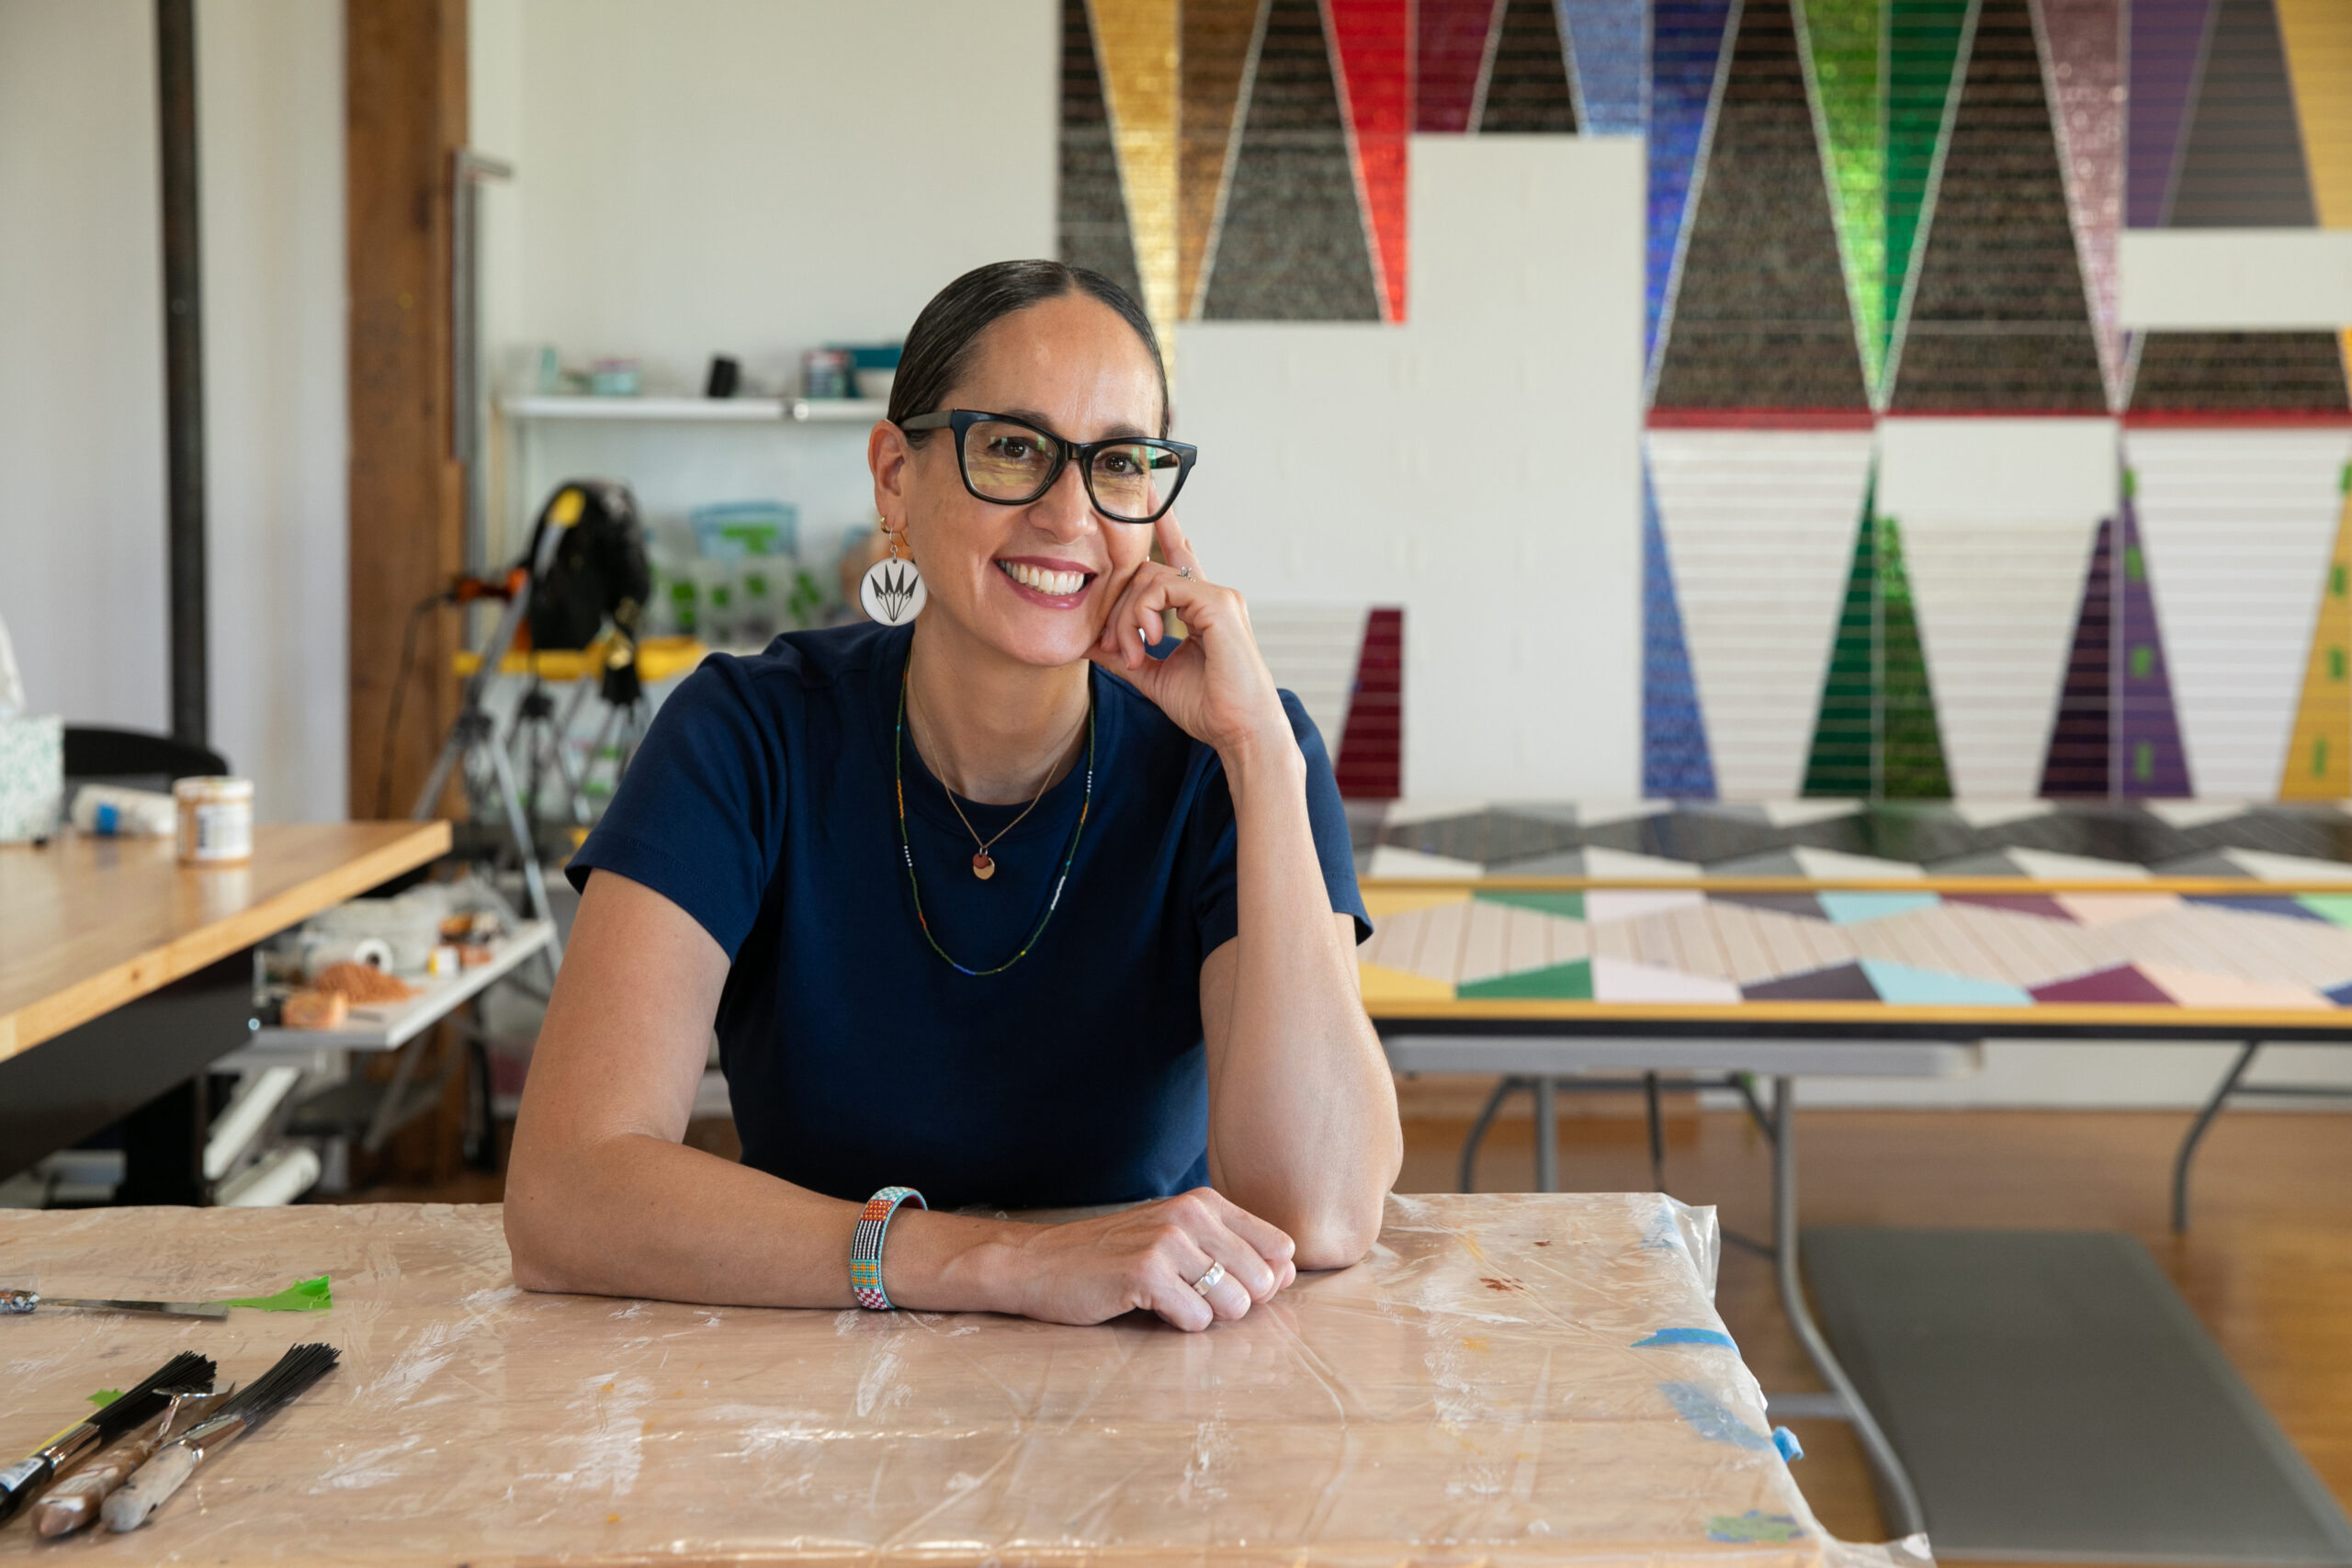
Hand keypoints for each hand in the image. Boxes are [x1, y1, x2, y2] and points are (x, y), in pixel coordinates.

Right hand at [991, 1187, 1297, 1330]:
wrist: (1040, 1264)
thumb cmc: (1114, 1258)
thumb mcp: (1177, 1240)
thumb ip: (1232, 1252)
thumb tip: (1287, 1275)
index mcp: (1206, 1202)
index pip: (1281, 1249)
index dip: (1263, 1281)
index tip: (1223, 1286)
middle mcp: (1192, 1213)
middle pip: (1263, 1282)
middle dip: (1234, 1304)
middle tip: (1188, 1297)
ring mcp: (1168, 1240)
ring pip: (1235, 1304)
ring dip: (1206, 1316)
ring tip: (1167, 1301)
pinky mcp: (1145, 1272)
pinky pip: (1196, 1319)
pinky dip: (1177, 1325)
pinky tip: (1147, 1307)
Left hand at [1089, 513, 1290, 760]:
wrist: (1240, 731)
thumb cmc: (1209, 709)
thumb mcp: (1153, 676)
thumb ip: (1124, 654)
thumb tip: (1090, 644)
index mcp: (1201, 609)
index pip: (1177, 557)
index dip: (1161, 527)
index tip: (1145, 494)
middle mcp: (1213, 595)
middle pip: (1148, 572)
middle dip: (1120, 608)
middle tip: (1116, 649)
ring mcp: (1219, 596)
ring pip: (1151, 578)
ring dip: (1128, 618)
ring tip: (1133, 653)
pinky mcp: (1219, 604)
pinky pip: (1165, 588)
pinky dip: (1144, 614)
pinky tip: (1150, 641)